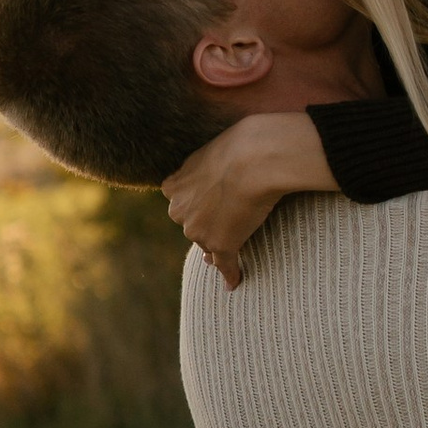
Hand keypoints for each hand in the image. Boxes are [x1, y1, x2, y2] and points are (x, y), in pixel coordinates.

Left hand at [162, 111, 337, 281]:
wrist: (255, 159)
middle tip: (227, 221)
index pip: (180, 203)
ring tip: (236, 247)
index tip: (209, 206)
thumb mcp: (208, 151)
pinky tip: (234, 281)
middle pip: (192, 225)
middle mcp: (180, 211)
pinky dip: (230, 274)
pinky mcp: (222, 245)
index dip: (196, 206)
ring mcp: (200, 232)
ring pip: (208, 244)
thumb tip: (202, 175)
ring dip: (219, 247)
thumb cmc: (238, 145)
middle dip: (205, 226)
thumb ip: (198, 168)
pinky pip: (225, 264)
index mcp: (173, 186)